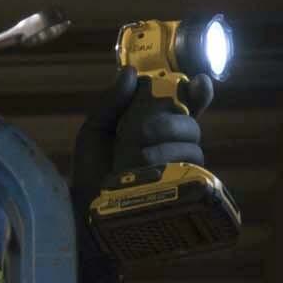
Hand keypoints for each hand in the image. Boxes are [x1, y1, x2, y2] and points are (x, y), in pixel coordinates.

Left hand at [68, 68, 208, 209]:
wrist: (84, 210)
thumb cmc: (91, 171)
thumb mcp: (95, 131)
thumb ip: (112, 102)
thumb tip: (131, 72)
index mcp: (157, 126)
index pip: (187, 105)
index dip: (199, 92)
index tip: (198, 84)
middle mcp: (173, 146)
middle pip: (191, 125)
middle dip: (169, 124)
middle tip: (142, 132)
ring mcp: (179, 170)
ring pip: (192, 149)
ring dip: (166, 147)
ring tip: (139, 157)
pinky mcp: (182, 193)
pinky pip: (191, 174)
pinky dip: (171, 165)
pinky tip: (151, 169)